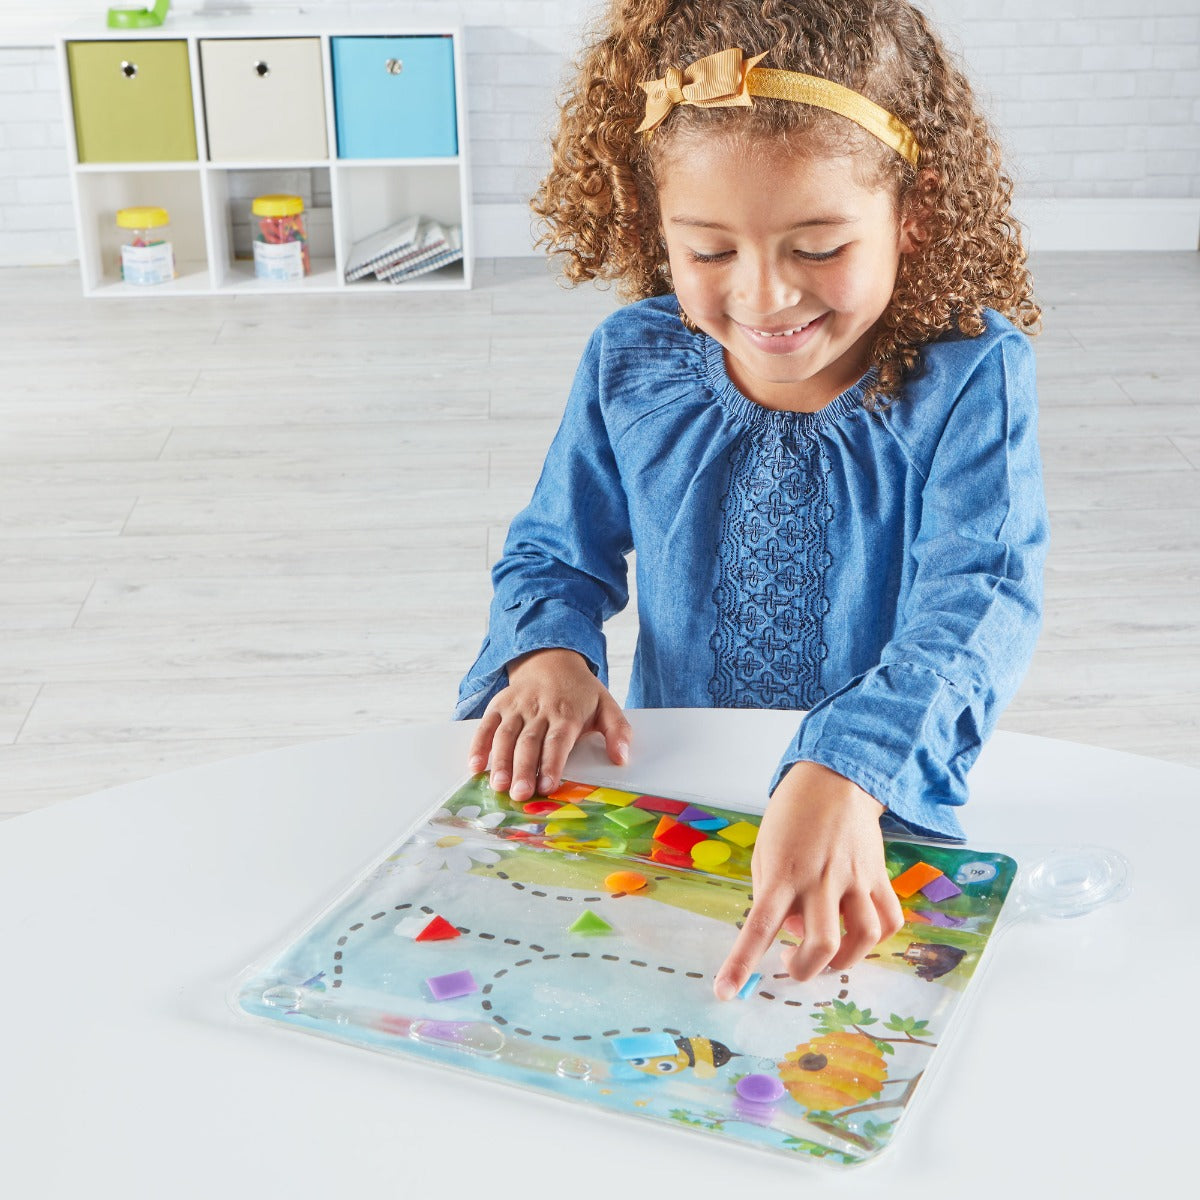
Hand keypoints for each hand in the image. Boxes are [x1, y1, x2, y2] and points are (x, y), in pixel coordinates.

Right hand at [466, 648, 631, 802]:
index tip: (547, 787)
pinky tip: (475, 766)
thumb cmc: (580, 691)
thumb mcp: (607, 705)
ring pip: (505, 735)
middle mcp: (539, 710)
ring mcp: (517, 707)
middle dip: (523, 770)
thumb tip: (622, 758)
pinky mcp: (499, 705)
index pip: (557, 741)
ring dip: (500, 762)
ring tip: (498, 785)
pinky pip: (486, 725)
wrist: (551, 658)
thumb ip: (618, 732)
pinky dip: (479, 745)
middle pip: (529, 742)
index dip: (551, 765)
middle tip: (519, 794)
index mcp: (566, 713)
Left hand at [712, 761, 902, 998]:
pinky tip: (859, 935)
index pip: (758, 927)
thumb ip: (773, 896)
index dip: (741, 963)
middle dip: (805, 969)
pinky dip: (876, 940)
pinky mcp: (879, 875)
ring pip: (862, 938)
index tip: (724, 992)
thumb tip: (797, 935)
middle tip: (791, 961)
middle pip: (821, 944)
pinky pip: (889, 920)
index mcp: (782, 873)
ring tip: (827, 954)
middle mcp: (819, 879)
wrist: (834, 780)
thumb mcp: (765, 852)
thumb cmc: (790, 817)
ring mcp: (854, 878)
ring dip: (844, 961)